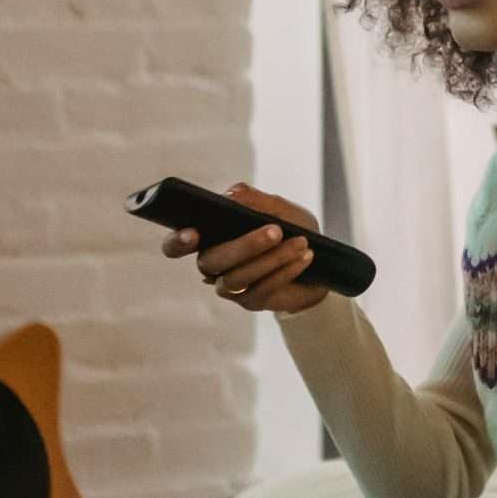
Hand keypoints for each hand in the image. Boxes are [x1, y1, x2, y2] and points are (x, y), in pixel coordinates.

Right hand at [160, 183, 328, 314]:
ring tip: (299, 242)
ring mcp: (229, 286)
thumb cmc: (292, 229)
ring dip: (272, 258)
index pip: (176, 245)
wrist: (320, 263)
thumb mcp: (279, 208)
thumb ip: (255, 199)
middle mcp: (212, 264)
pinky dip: (285, 271)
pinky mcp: (250, 302)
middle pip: (212, 261)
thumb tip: (230, 195)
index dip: (178, 242)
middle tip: (275, 230)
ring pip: (238, 277)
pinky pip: (263, 289)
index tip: (193, 233)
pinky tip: (303, 257)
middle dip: (245, 245)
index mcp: (208, 236)